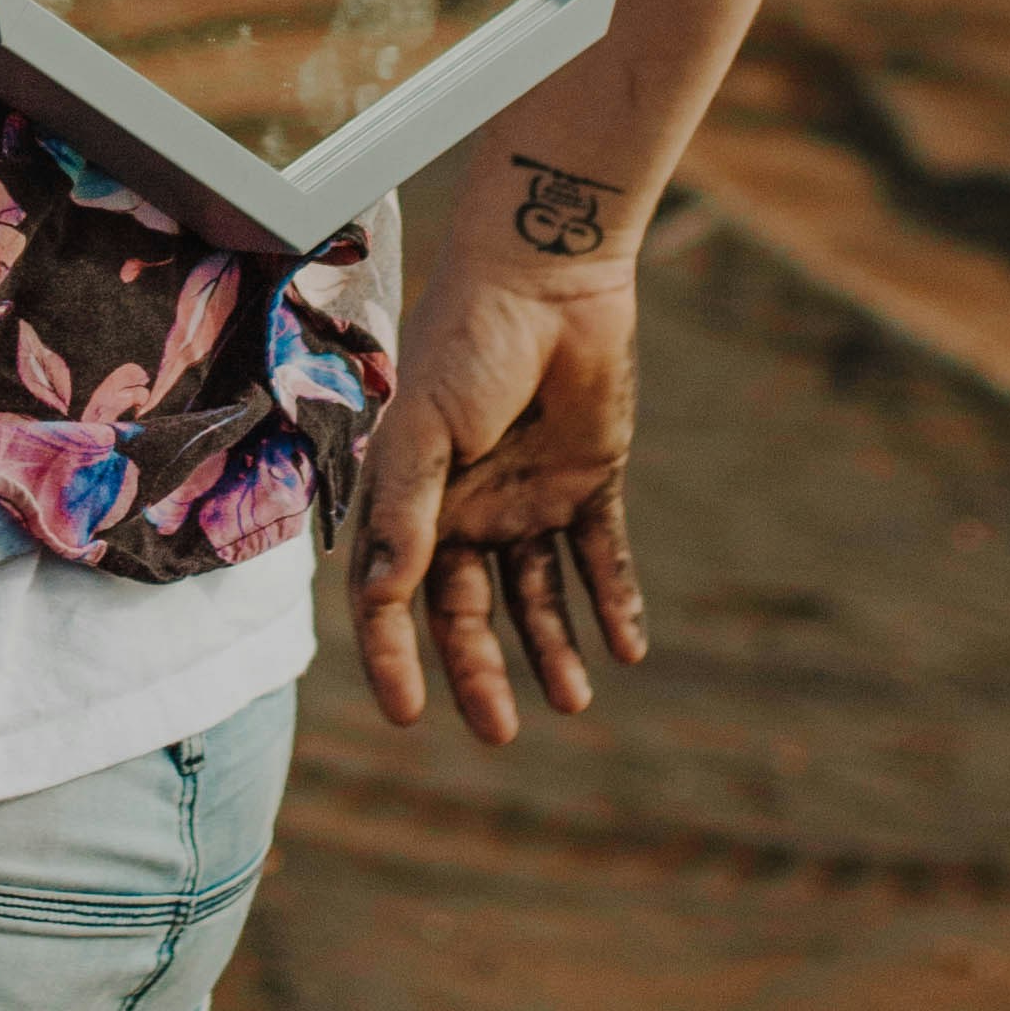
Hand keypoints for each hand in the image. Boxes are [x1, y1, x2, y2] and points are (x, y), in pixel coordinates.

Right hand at [349, 267, 646, 746]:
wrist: (548, 278)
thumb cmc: (467, 342)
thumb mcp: (424, 430)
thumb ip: (404, 512)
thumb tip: (381, 596)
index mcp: (414, 496)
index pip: (394, 593)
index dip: (392, 653)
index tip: (406, 714)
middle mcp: (468, 506)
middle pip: (470, 610)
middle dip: (480, 672)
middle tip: (501, 732)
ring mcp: (530, 496)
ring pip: (538, 595)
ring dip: (553, 648)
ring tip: (575, 700)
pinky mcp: (589, 480)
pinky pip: (602, 557)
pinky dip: (615, 602)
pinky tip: (629, 647)